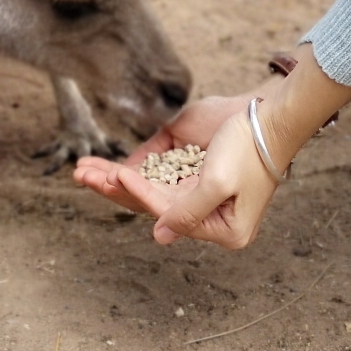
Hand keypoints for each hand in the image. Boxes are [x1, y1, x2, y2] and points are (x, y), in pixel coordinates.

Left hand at [74, 43, 350, 250]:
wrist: (268, 113)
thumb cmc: (250, 153)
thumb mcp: (218, 186)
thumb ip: (188, 212)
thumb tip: (159, 237)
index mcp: (220, 227)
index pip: (168, 214)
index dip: (140, 195)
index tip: (118, 176)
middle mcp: (202, 210)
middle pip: (149, 204)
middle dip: (113, 189)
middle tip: (82, 176)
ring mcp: (190, 184)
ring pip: (143, 186)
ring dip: (111, 177)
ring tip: (82, 170)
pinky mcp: (183, 160)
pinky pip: (149, 168)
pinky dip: (124, 166)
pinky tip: (100, 165)